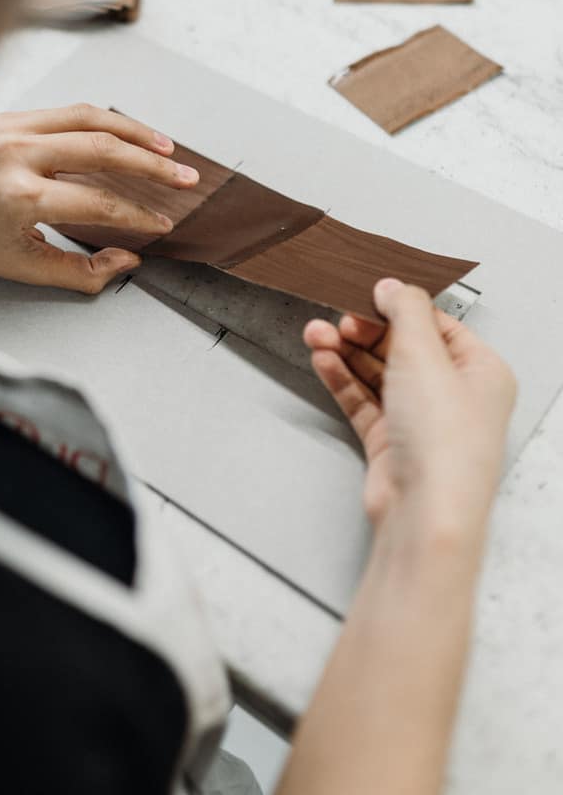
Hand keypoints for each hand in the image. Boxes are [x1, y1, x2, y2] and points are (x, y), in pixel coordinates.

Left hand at [0, 105, 198, 292]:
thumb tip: (127, 259)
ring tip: (166, 149)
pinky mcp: (9, 116)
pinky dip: (103, 120)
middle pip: (105, 149)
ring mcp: (13, 128)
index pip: (101, 202)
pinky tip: (125, 134)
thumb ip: (82, 271)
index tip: (161, 223)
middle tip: (184, 178)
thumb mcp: (22, 269)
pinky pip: (67, 112)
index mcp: (22, 195)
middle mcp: (19, 153)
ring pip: (91, 117)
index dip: (140, 215)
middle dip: (153, 166)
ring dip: (136, 131)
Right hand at [303, 279, 515, 536]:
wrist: (424, 510)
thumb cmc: (444, 442)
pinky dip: (342, 380)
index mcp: (480, 371)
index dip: (400, 308)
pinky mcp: (391, 443)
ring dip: (345, 353)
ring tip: (316, 335)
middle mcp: (453, 396)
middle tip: (336, 320)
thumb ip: (405, 312)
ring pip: (377, 375)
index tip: (368, 295)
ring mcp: (420, 421)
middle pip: (402, 349)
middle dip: (363, 332)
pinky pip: (363, 401)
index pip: (436, 325)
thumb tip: (394, 286)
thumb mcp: (424, 354)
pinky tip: (324, 361)